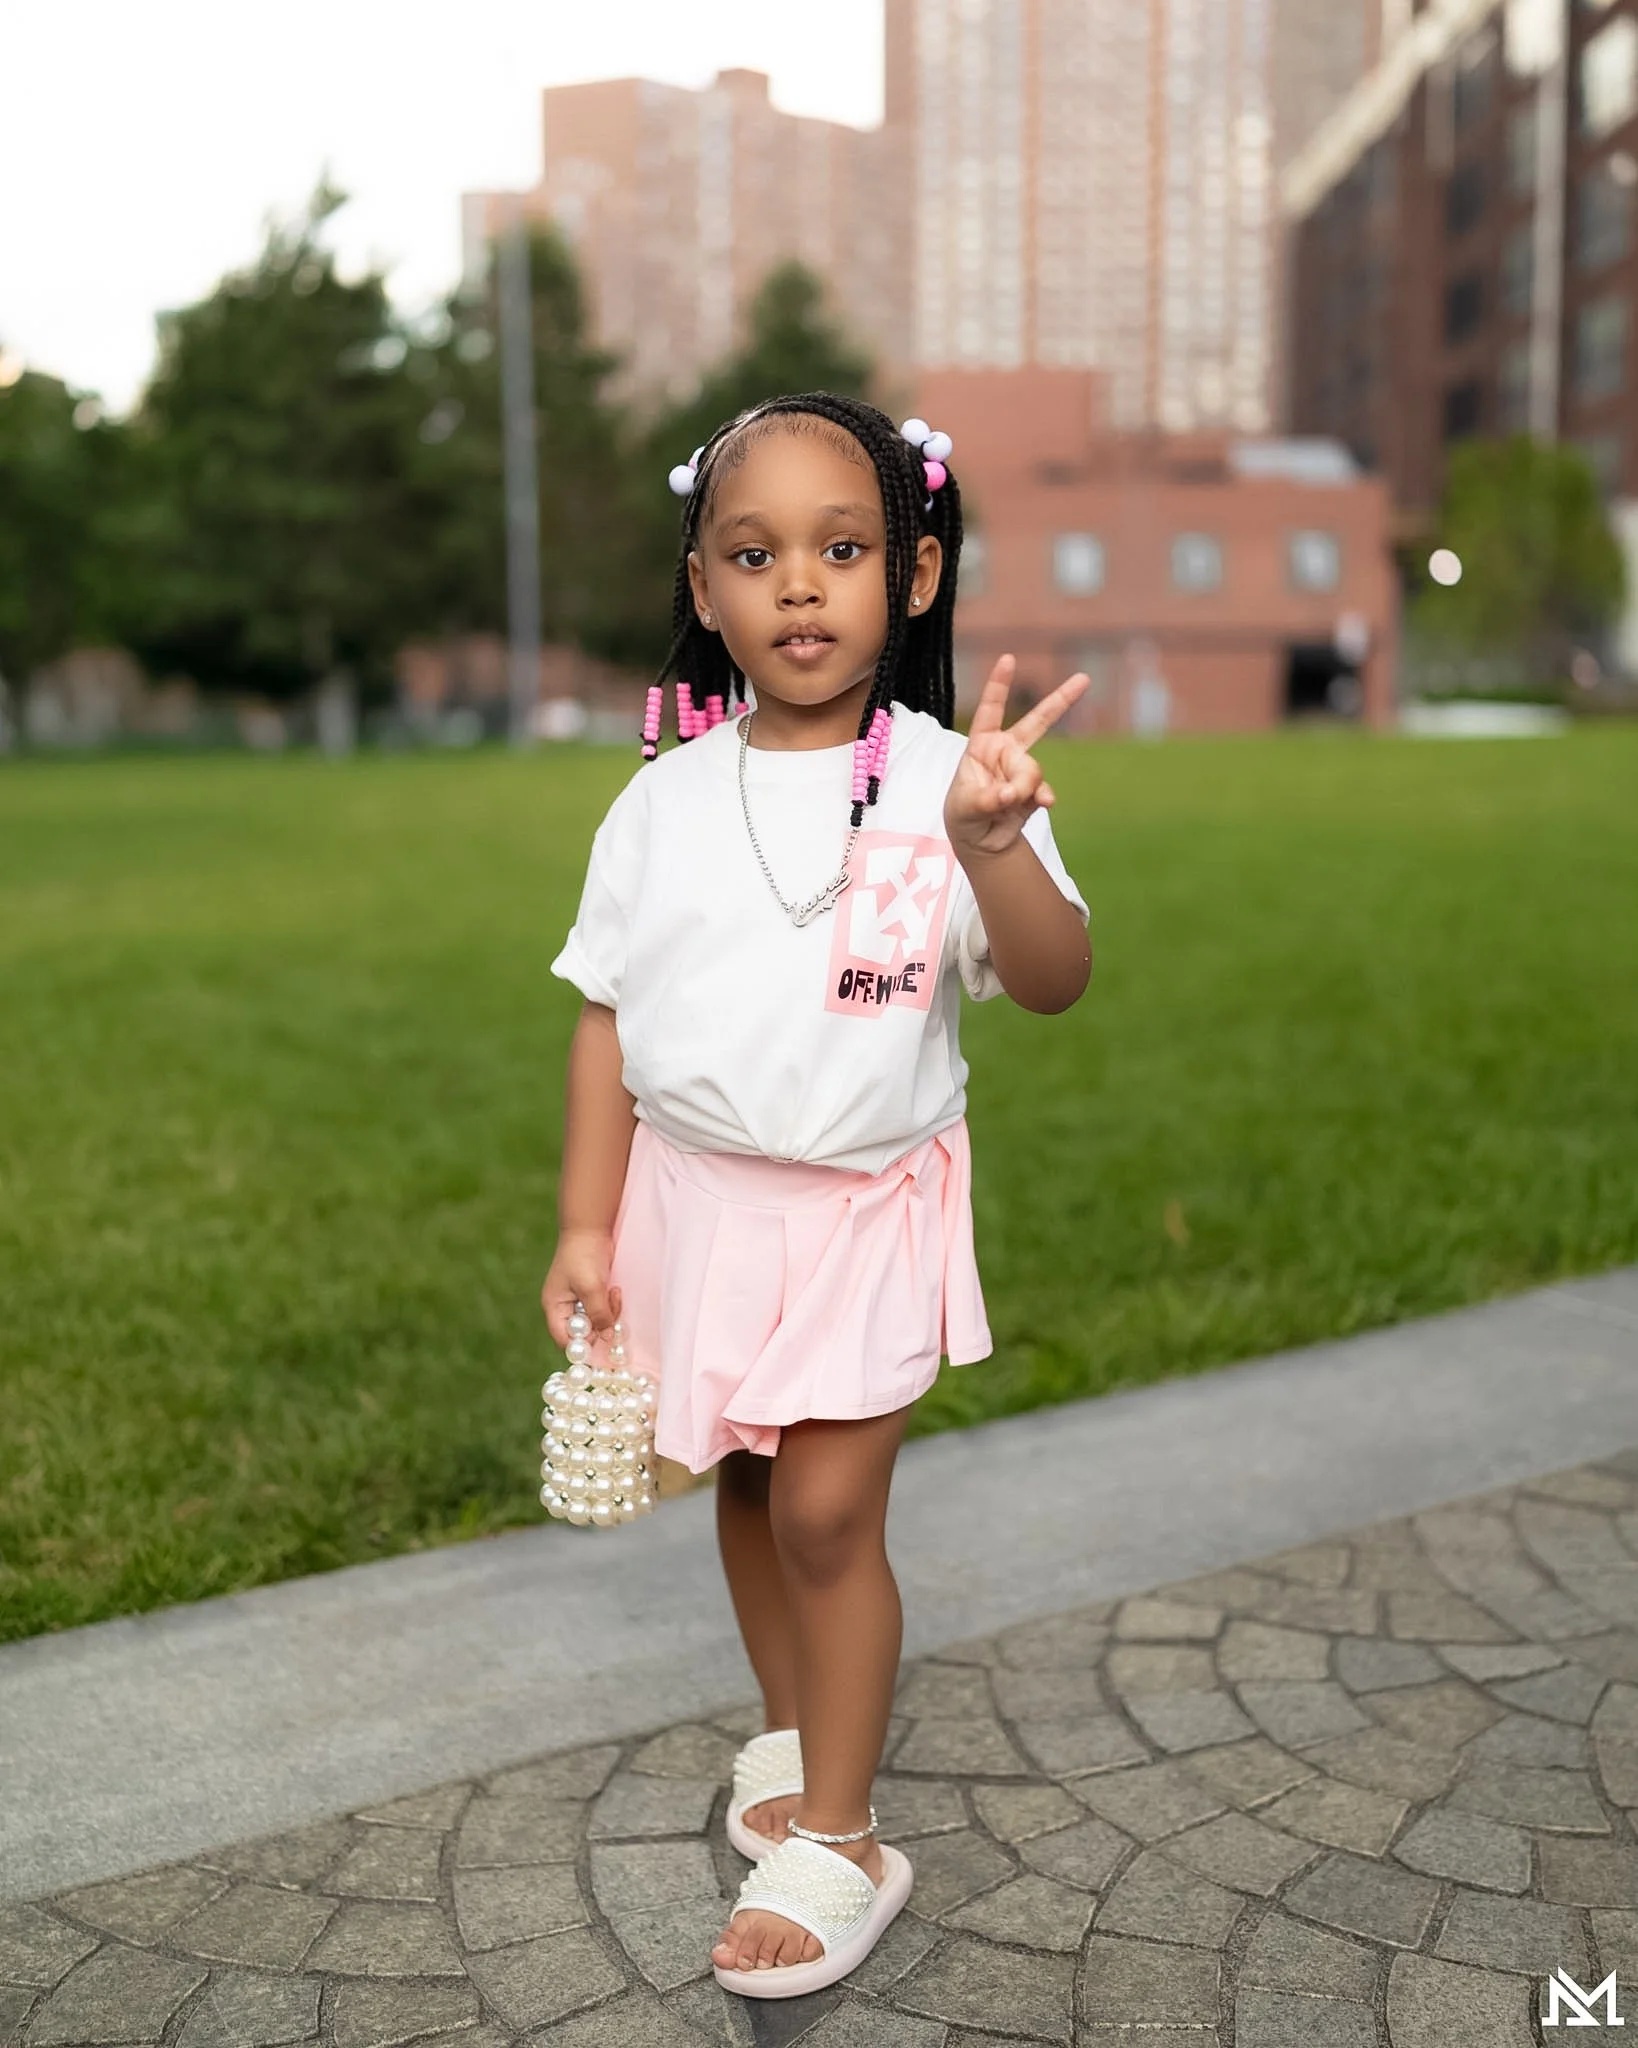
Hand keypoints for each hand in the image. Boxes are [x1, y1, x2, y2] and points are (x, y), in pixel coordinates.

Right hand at [542, 1228, 622, 1348]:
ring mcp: (579, 1301)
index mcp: (554, 1307)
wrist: (592, 1229)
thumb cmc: (583, 1255)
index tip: (602, 1346)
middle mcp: (565, 1308)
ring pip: (596, 1323)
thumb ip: (598, 1314)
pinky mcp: (593, 1295)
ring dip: (609, 1313)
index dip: (582, 1347)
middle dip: (600, 1328)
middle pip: (583, 1333)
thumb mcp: (591, 1287)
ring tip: (613, 1293)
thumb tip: (606, 1338)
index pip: (565, 1339)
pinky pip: (604, 1310)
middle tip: (613, 1316)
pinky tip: (615, 1290)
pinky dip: (611, 1305)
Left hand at [944, 655, 1088, 857]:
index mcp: (982, 744)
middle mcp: (1006, 751)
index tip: (1008, 658)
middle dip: (1061, 700)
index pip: (991, 710)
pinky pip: (1044, 789)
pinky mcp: (1036, 790)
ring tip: (1007, 802)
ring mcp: (1023, 770)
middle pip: (1038, 722)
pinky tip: (1043, 805)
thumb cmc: (964, 814)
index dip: (999, 685)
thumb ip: (988, 798)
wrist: (980, 840)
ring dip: (1024, 787)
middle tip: (1084, 679)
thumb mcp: (965, 806)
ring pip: (1033, 770)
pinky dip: (1043, 797)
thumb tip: (1013, 795)